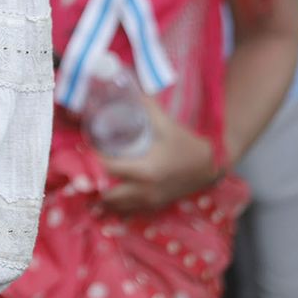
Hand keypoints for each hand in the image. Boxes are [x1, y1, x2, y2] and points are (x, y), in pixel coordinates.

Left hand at [99, 97, 217, 211]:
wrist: (210, 166)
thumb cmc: (186, 144)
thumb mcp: (166, 123)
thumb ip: (146, 105)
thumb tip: (127, 86)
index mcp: (146, 170)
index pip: (108, 168)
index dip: (94, 158)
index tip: (88, 148)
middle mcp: (145, 190)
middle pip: (108, 194)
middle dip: (95, 183)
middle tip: (86, 168)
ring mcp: (150, 201)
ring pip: (117, 206)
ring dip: (103, 196)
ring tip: (94, 181)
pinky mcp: (155, 205)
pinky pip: (129, 210)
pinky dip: (117, 204)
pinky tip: (110, 194)